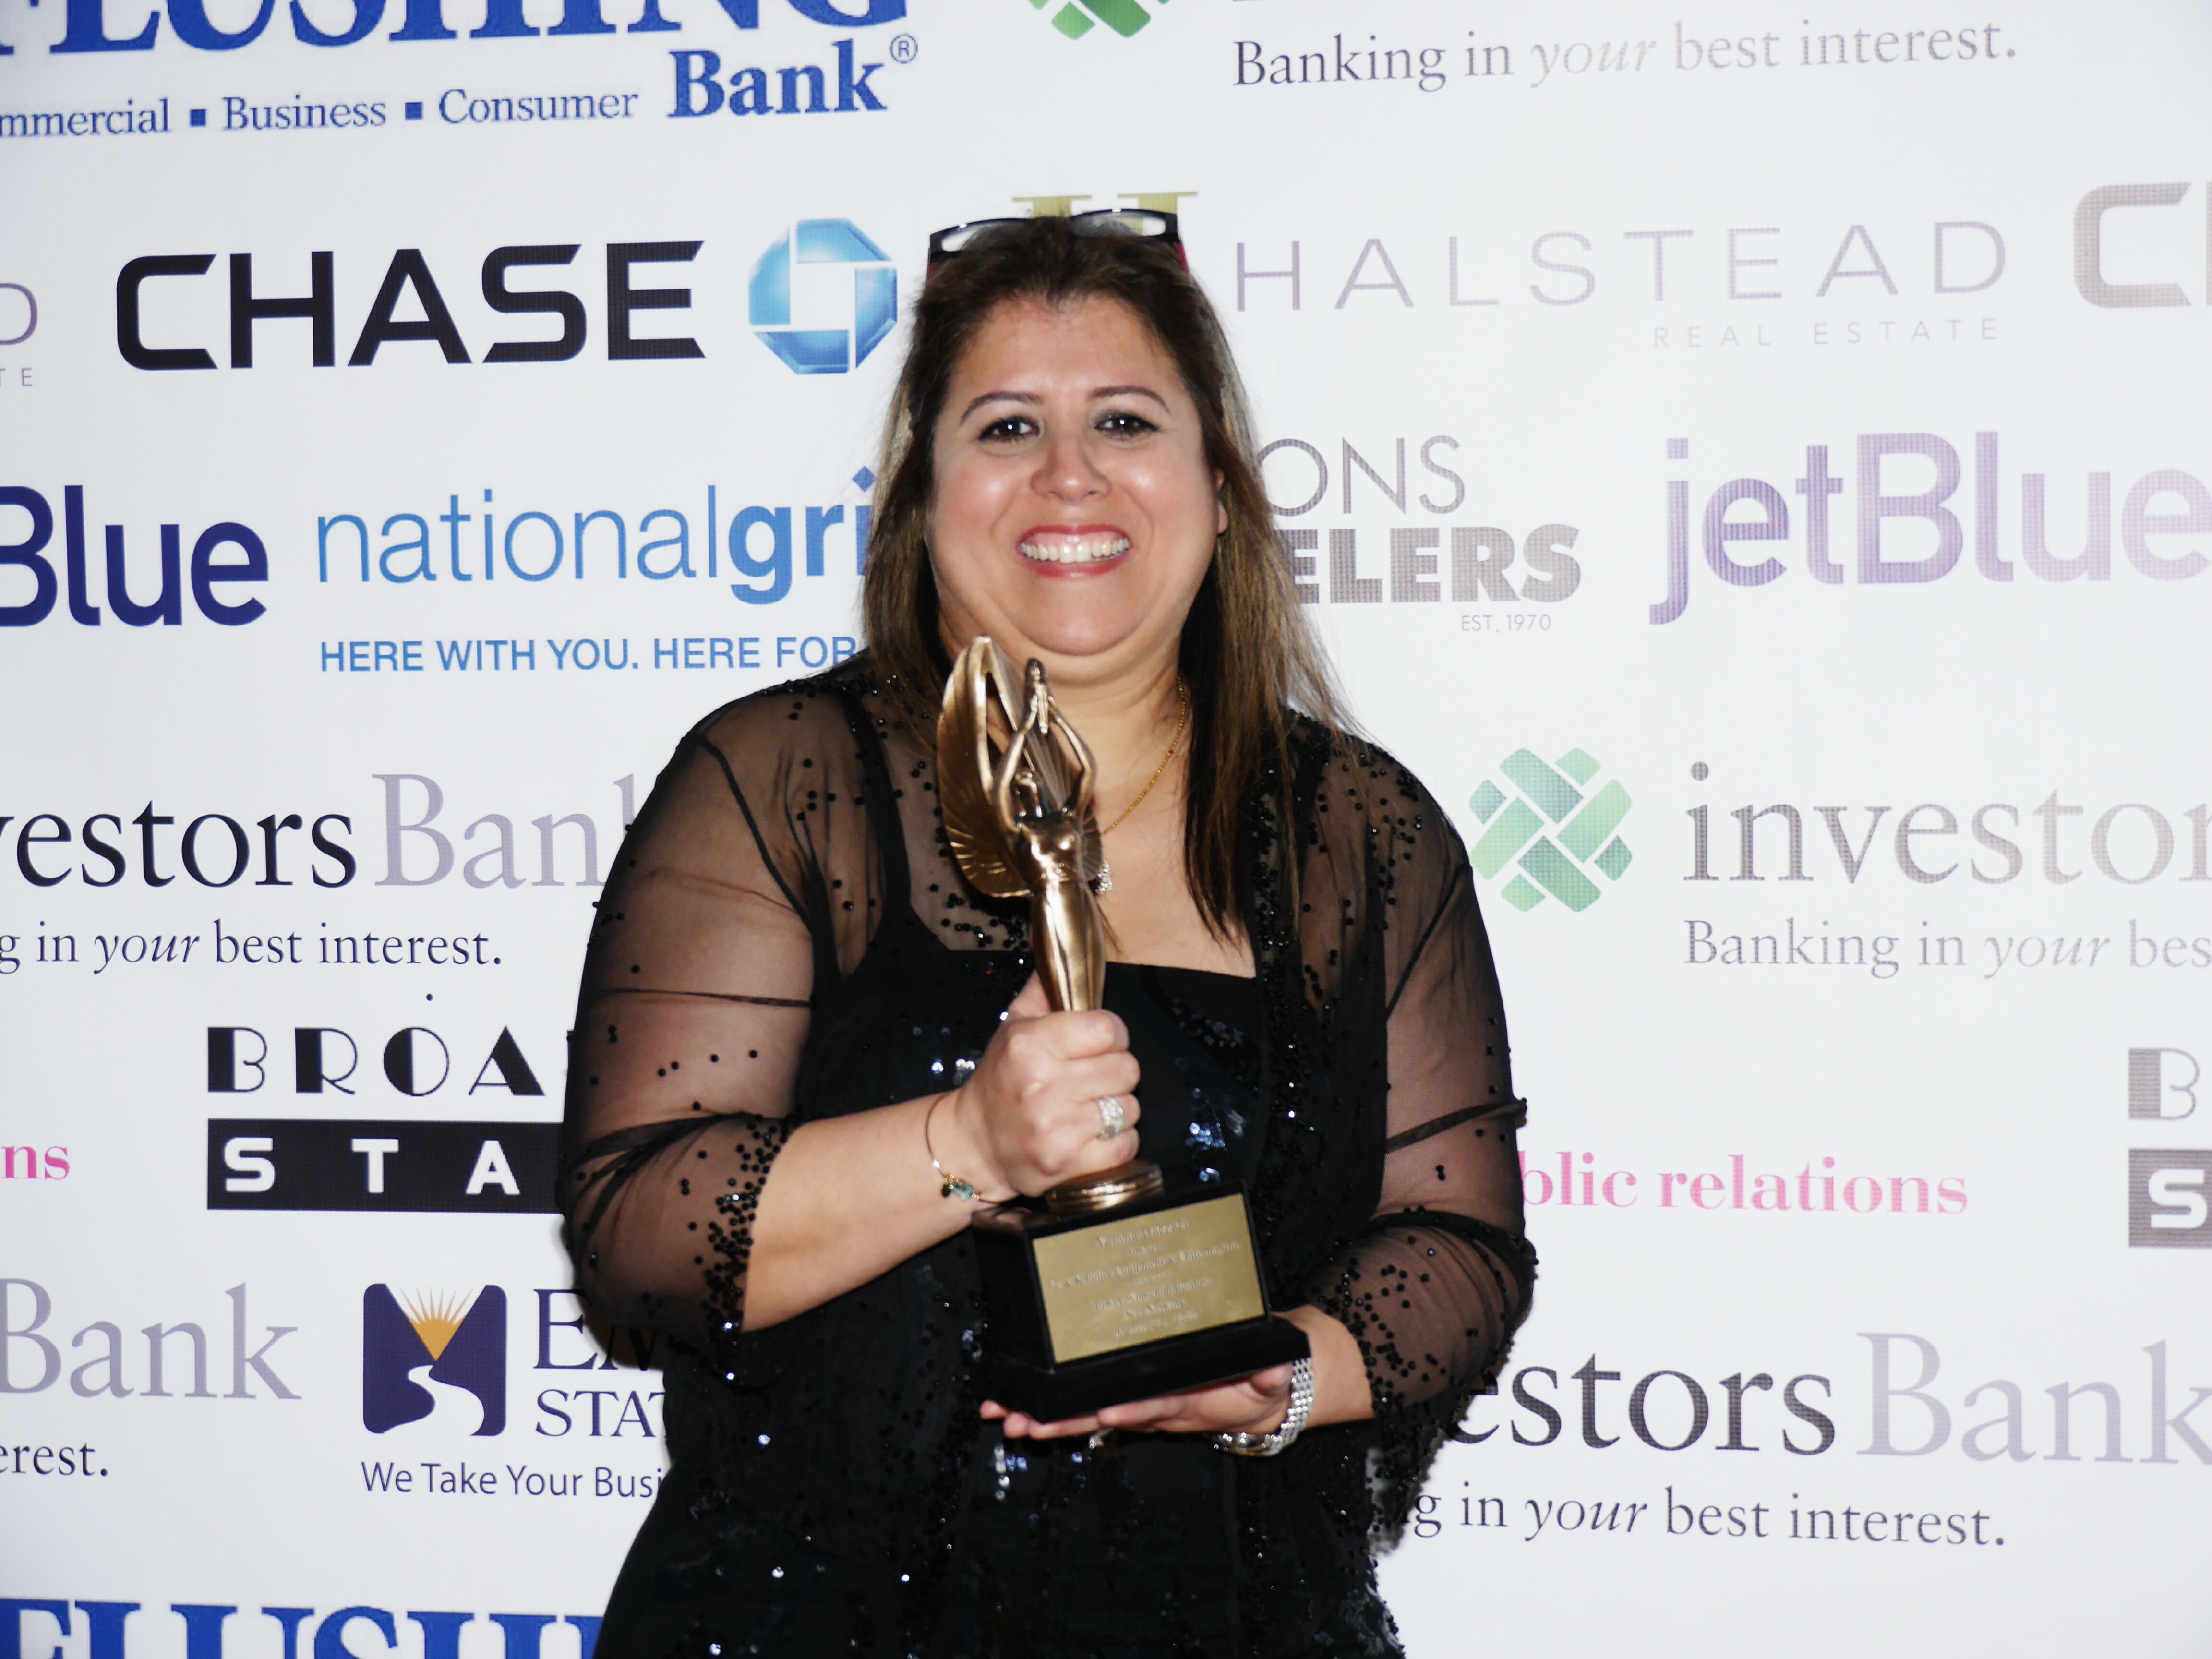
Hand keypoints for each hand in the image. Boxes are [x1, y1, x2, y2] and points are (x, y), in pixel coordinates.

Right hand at [942, 974, 1139, 1199]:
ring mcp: (1055, 1129)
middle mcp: (1043, 1085)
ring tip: (1088, 1108)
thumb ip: (1045, 989)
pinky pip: (1124, 1145)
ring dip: (1116, 1108)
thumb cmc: (1001, 1080)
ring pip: (1129, 1107)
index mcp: (1032, 1044)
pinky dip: (1116, 1142)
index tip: (1099, 1043)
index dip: (1111, 1034)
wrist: (974, 1144)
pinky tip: (1091, 1135)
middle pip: (1126, 1068)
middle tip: (1092, 1078)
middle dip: (1115, 1071)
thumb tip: (1066, 950)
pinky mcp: (1067, 1165)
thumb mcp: (1013, 1026)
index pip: (1109, 1028)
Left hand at [981, 1364, 1293, 1441]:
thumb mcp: (1268, 1381)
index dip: (1130, 1409)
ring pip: (1084, 1414)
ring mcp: (1134, 1407)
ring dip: (1045, 1418)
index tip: (1104, 1411)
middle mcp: (1150, 1409)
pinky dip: (1051, 1409)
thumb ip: (1269, 1375)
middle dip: (1063, 1423)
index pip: (1152, 1405)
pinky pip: (1084, 1406)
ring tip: (1008, 1420)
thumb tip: (1275, 1366)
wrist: (1248, 1399)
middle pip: (1102, 1417)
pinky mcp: (1126, 1400)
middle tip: (1026, 1424)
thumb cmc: (1252, 1386)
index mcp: (1182, 1402)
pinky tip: (1017, 1409)